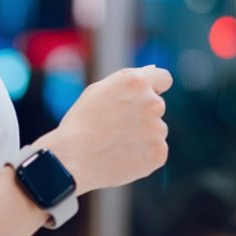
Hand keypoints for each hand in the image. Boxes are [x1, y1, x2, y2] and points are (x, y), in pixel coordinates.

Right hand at [39, 66, 170, 192]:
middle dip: (142, 113)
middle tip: (117, 126)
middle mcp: (153, 103)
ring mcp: (158, 130)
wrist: (72, 159)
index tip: (146, 97)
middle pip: (157, 106)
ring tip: (116, 143)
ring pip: (156, 130)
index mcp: (138, 82)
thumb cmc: (81, 122)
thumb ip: (128, 81)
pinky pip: (156, 150)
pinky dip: (144, 154)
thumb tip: (152, 75)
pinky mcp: (159, 153)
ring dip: (143, 134)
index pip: (164, 79)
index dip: (154, 87)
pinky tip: (122, 156)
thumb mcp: (99, 89)